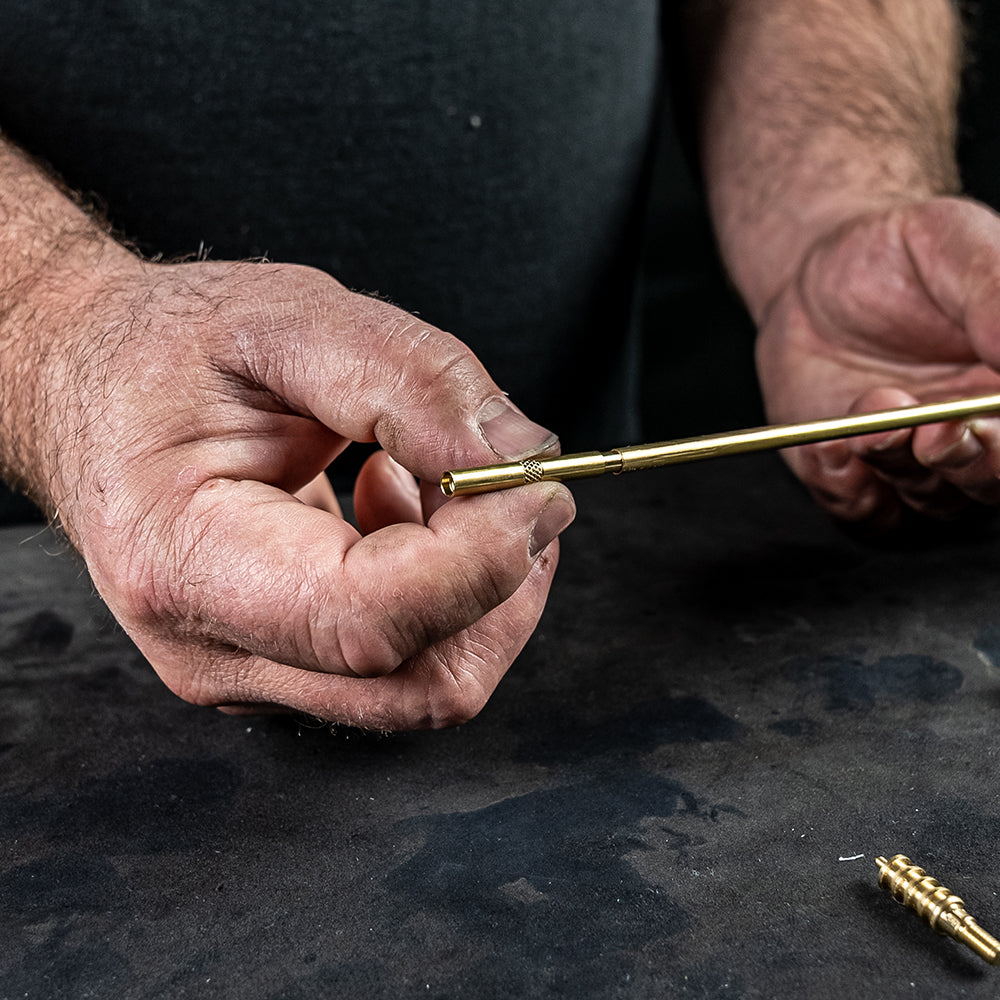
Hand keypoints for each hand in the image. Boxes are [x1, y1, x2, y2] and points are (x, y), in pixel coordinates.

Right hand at [41, 255, 573, 728]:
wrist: (94, 391)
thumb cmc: (164, 355)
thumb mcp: (281, 319)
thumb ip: (406, 378)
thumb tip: (517, 455)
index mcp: (188, 563)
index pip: (370, 621)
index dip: (480, 560)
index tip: (540, 486)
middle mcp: (219, 648)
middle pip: (422, 681)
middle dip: (499, 580)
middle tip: (502, 477)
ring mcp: (257, 669)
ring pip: (431, 682)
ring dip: (478, 583)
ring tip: (428, 477)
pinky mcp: (292, 663)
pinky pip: (410, 659)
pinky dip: (448, 586)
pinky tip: (399, 504)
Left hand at [755, 196, 999, 529]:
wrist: (809, 278)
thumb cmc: (894, 256)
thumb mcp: (953, 244)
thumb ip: (997, 295)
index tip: (985, 418)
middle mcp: (977, 434)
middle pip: (991, 482)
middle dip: (967, 463)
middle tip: (934, 429)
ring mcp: (916, 463)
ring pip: (930, 501)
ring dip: (899, 465)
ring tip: (869, 410)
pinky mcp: (857, 479)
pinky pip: (864, 514)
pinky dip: (848, 492)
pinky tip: (830, 447)